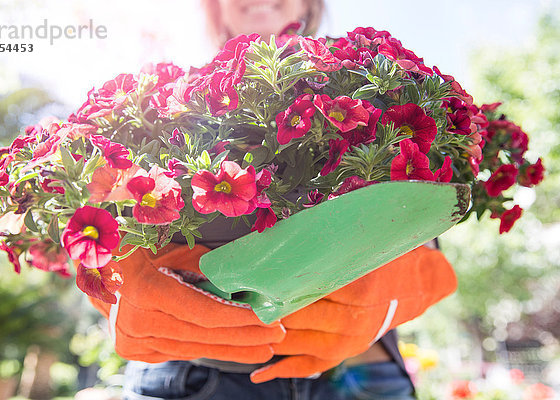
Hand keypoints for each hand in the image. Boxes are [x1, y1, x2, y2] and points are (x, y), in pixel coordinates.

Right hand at [89, 244, 285, 363]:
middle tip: (276, 336)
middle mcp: (135, 320)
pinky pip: (178, 351)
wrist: (98, 262)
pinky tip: (232, 347)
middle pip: (203, 335)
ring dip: (231, 348)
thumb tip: (243, 281)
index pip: (203, 313)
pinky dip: (206, 348)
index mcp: (144, 289)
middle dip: (244, 336)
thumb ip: (206, 267)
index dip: (239, 319)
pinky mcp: (133, 349)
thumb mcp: (176, 247)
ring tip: (263, 347)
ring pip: (192, 348)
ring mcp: (131, 339)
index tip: (268, 319)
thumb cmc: (141, 243)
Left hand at [250, 245, 456, 382]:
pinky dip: (282, 370)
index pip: (304, 290)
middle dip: (262, 309)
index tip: (245, 278)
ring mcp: (349, 342)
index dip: (272, 285)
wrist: (419, 284)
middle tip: (233, 298)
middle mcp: (354, 321)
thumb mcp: (364, 246)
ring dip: (266, 336)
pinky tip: (257, 371)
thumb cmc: (388, 257)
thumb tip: (284, 242)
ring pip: (297, 343)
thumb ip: (329, 248)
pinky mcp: (345, 354)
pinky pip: (309, 367)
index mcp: (359, 290)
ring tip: (237, 326)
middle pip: (295, 317)